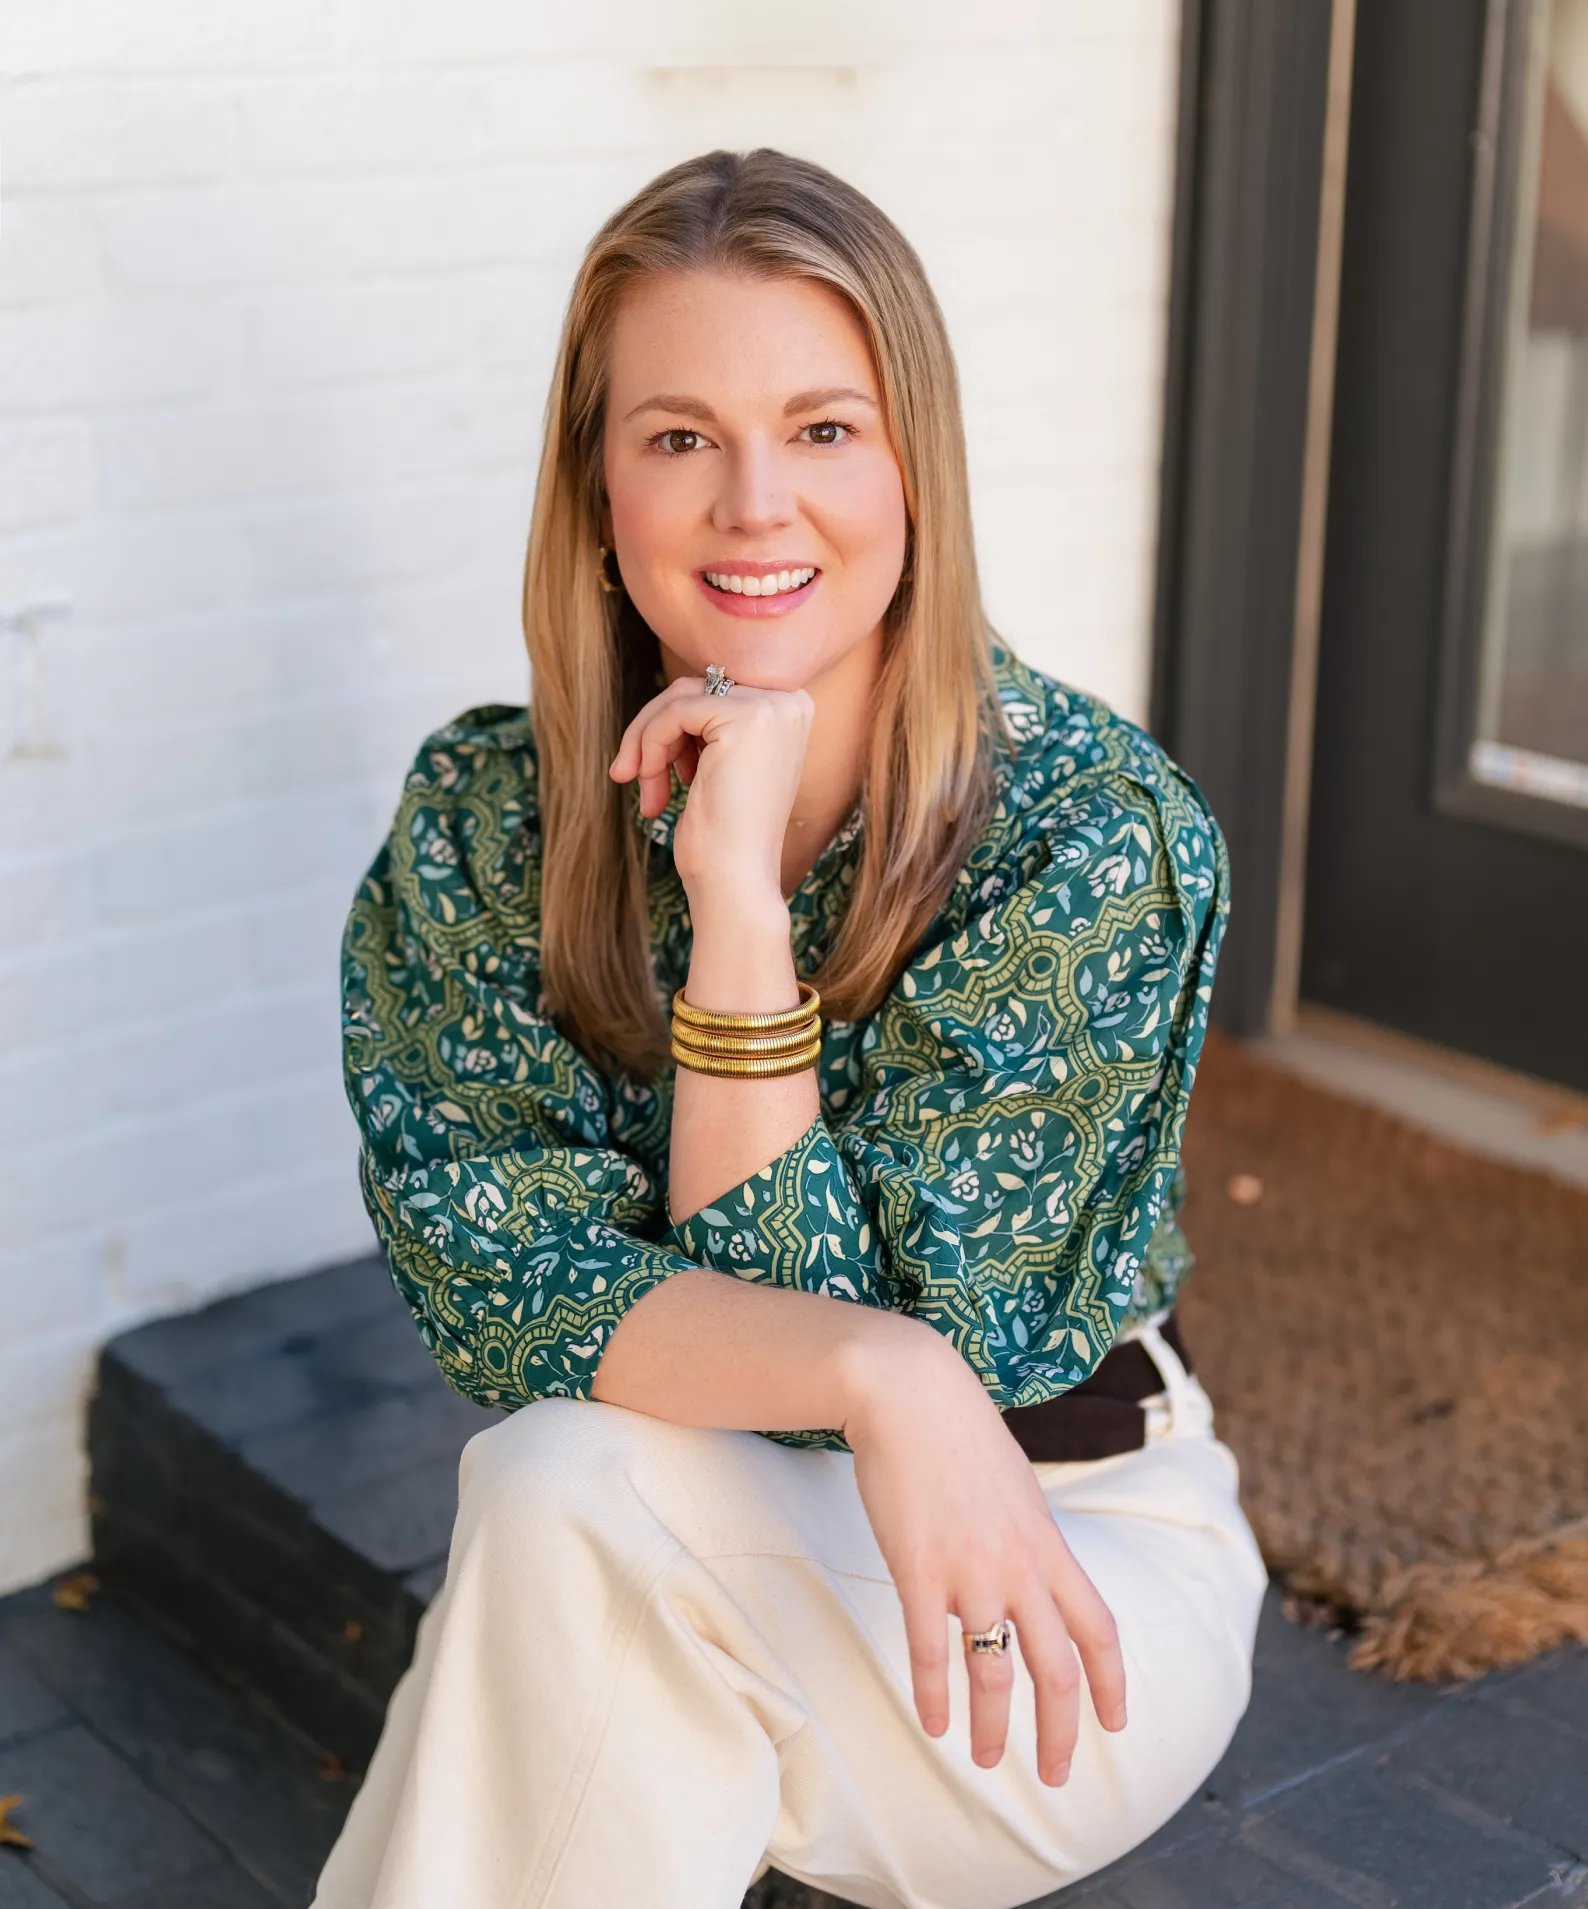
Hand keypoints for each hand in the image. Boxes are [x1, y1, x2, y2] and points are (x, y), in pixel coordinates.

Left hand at [608, 672, 812, 915]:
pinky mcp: (747, 717)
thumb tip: (670, 692)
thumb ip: (709, 724)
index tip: (654, 772)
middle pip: (694, 689)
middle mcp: (790, 703)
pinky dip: (650, 746)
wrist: (736, 880)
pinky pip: (674, 711)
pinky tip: (651, 787)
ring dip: (647, 743)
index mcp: (790, 712)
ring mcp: (772, 707)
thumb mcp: (720, 765)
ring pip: (679, 697)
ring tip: (644, 791)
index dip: (673, 729)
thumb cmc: (723, 836)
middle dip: (653, 733)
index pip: (713, 693)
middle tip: (627, 776)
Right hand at [842, 1324, 1126, 1785]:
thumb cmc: (958, 1433)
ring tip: (986, 1759)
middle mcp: (1021, 1567)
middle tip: (1058, 1776)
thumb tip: (1029, 1571)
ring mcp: (971, 1572)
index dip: (1112, 1683)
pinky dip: (935, 1696)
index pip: (1100, 1629)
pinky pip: (932, 1652)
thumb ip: (1027, 1536)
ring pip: (994, 1672)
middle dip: (1062, 1730)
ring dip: (994, 1727)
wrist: (911, 1392)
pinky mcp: (920, 1571)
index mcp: (1049, 1545)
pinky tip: (934, 1722)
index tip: (1116, 1724)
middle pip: (1057, 1668)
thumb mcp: (1015, 1486)